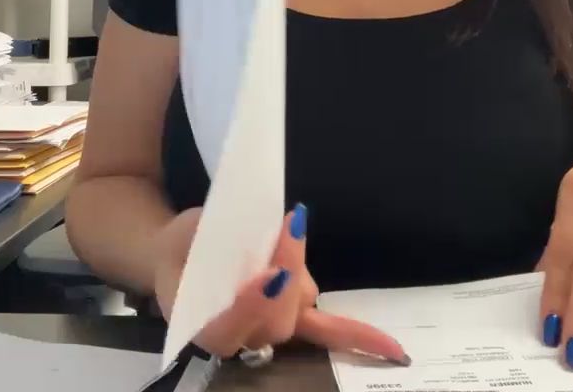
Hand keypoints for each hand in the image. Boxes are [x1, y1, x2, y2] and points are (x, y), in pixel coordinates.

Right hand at [153, 203, 408, 363]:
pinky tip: (392, 347)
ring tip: (291, 227)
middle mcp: (238, 341)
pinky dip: (355, 334)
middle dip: (287, 274)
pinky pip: (323, 329)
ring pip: (298, 315)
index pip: (228, 328)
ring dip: (301, 277)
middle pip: (273, 322)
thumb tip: (239, 225)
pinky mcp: (291, 317)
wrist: (180, 256)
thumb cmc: (181, 244)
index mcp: (200, 324)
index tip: (271, 275)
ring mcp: (268, 331)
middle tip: (289, 226)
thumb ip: (207, 236)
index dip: (252, 305)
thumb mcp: (185, 232)